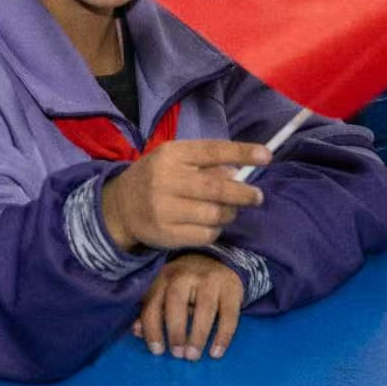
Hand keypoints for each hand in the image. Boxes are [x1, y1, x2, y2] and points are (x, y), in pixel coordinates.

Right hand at [101, 139, 269, 251]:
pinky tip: (208, 224)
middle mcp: (165, 179)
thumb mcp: (173, 162)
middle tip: (256, 196)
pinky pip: (206, 234)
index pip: (211, 151)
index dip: (241, 153)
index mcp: (170, 155)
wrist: (119, 207)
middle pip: (216, 187)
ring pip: (214, 214)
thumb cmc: (155, 179)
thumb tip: (238, 172)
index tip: (267, 156)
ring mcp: (164, 208)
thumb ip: (204, 164)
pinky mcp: (166, 233)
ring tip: (227, 211)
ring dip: (229, 213)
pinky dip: (214, 230)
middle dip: (243, 193)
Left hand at [134, 253, 244, 360]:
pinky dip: (222, 336)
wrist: (218, 261)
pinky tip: (215, 353)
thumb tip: (136, 332)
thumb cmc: (186, 283)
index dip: (152, 328)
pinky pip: (229, 316)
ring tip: (193, 356)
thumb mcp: (166, 291)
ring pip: (205, 309)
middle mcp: (185, 276)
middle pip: (177, 302)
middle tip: (177, 354)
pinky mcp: (231, 290)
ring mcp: (210, 281)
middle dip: (175, 331)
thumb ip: (152, 310)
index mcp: (164, 277)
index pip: (153, 303)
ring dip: (198, 336)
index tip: (157, 351)